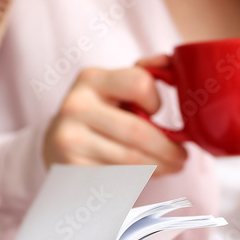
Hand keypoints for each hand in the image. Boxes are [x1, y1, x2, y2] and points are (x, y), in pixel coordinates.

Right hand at [43, 65, 186, 174]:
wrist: (57, 146)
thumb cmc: (97, 114)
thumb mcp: (113, 88)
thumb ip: (142, 74)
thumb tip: (171, 60)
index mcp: (91, 78)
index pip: (139, 83)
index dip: (156, 101)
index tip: (158, 113)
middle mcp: (76, 106)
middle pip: (139, 132)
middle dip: (168, 149)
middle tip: (183, 158)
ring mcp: (71, 140)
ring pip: (132, 159)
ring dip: (159, 167)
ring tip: (171, 167)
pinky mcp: (72, 169)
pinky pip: (118, 178)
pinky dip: (140, 179)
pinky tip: (146, 176)